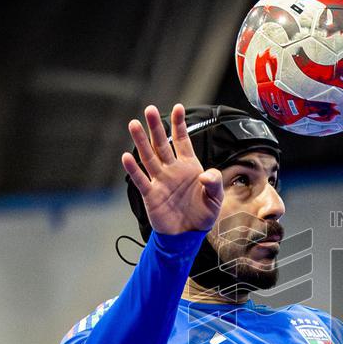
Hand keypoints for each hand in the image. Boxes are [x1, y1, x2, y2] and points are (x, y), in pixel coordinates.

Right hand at [121, 103, 223, 234]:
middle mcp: (172, 170)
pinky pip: (141, 180)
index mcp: (190, 167)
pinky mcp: (151, 195)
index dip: (179, 125)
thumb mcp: (215, 198)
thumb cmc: (203, 214)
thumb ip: (213, 183)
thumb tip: (205, 174)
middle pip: (162, 144)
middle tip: (149, 109)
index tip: (177, 108)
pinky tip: (127, 156)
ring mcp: (160, 181)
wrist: (188, 235)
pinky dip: (134, 169)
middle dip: (156, 127)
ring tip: (134, 124)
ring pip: (149, 157)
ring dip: (141, 141)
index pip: (183, 141)